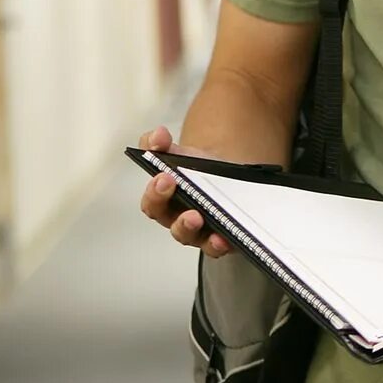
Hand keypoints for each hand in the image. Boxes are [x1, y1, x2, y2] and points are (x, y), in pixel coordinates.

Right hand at [136, 127, 231, 257]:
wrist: (229, 175)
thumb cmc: (196, 169)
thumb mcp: (178, 153)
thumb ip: (160, 143)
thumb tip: (157, 135)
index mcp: (165, 203)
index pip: (153, 203)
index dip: (156, 193)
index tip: (165, 177)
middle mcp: (180, 221)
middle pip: (174, 226)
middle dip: (180, 219)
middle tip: (191, 211)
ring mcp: (202, 233)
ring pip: (196, 239)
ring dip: (198, 233)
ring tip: (202, 221)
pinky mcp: (223, 238)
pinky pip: (219, 247)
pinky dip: (220, 244)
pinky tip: (225, 238)